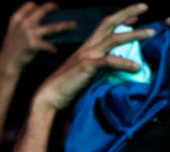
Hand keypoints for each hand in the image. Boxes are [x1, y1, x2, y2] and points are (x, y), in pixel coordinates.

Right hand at [0, 2, 69, 73]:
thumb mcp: (14, 32)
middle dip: (52, 7)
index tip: (44, 7)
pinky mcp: (33, 44)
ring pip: (53, 27)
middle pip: (43, 10)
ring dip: (65, 25)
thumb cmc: (12, 48)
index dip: (37, 5)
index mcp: (16, 18)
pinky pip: (48, 45)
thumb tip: (46, 21)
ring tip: (74, 25)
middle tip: (58, 8)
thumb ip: (24, 24)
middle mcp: (23, 23)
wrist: (6, 63)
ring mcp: (29, 33)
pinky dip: (52, 49)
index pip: (30, 5)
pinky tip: (54, 51)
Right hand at [34, 3, 160, 111]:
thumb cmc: (64, 88)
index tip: (134, 17)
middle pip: (109, 23)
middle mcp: (87, 47)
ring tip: (151, 33)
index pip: (104, 27)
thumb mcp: (84, 73)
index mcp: (86, 48)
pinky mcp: (87, 66)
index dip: (120, 19)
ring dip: (135, 34)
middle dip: (127, 12)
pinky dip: (124, 63)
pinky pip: (110, 61)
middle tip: (144, 7)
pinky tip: (136, 67)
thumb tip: (114, 67)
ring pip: (114, 38)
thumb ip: (98, 67)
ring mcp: (87, 55)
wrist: (48, 96)